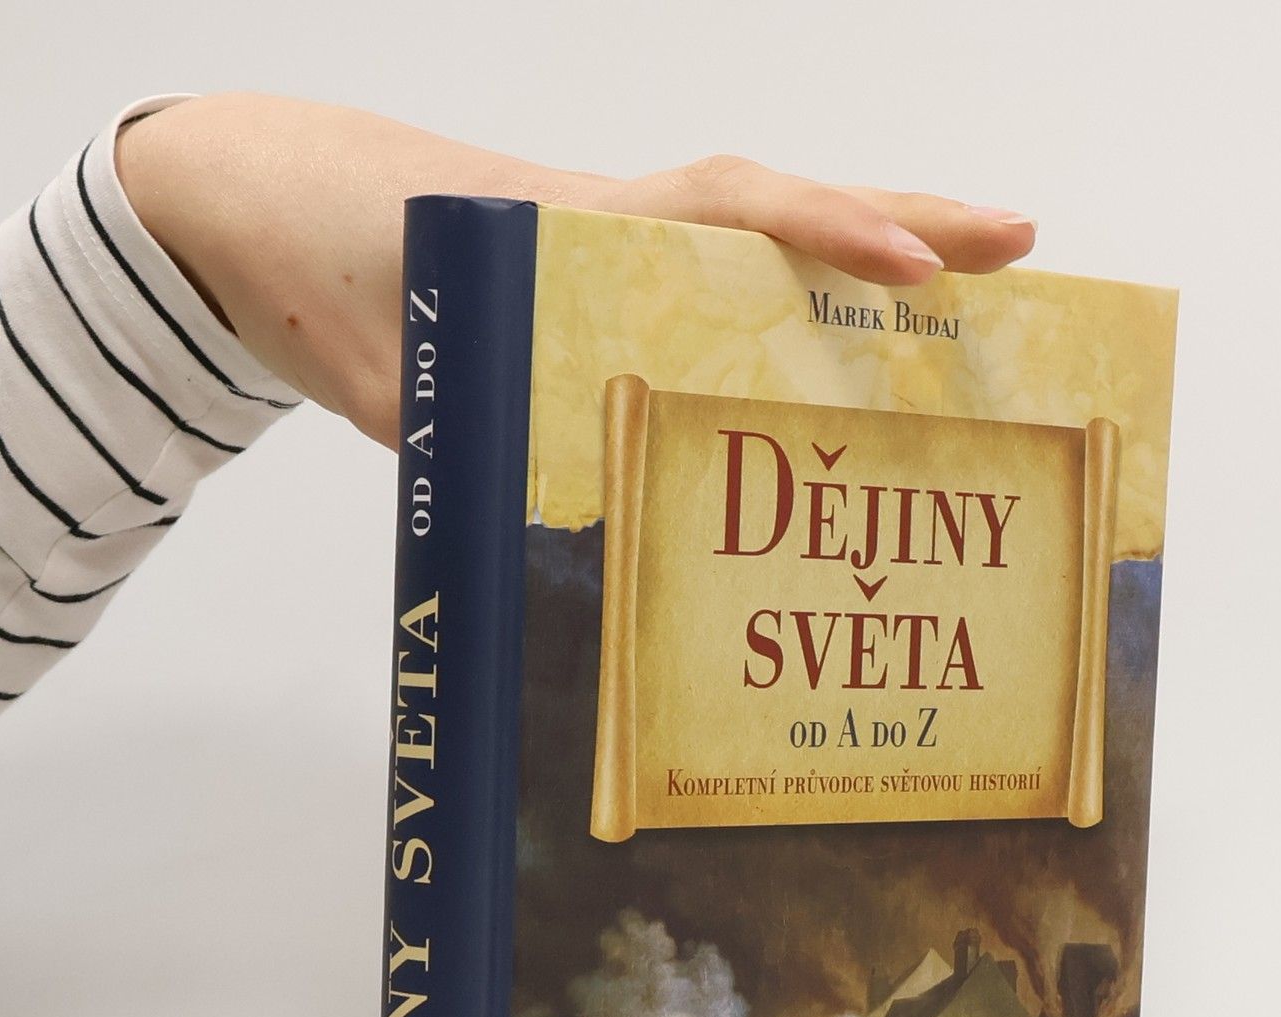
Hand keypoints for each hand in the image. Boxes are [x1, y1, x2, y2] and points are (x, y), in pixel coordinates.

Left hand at [116, 94, 1036, 447]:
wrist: (259, 207)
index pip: (731, 213)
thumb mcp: (392, 359)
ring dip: (865, 273)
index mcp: (582, 228)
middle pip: (789, 212)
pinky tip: (834, 358)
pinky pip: (716, 286)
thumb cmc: (326, 265)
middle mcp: (622, 229)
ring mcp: (620, 251)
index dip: (827, 242)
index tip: (914, 279)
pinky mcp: (601, 284)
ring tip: (968, 308)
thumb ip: (468, 437)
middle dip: (908, 230)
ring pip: (767, 249)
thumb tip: (545, 545)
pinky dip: (789, 306)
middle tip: (1022, 249)